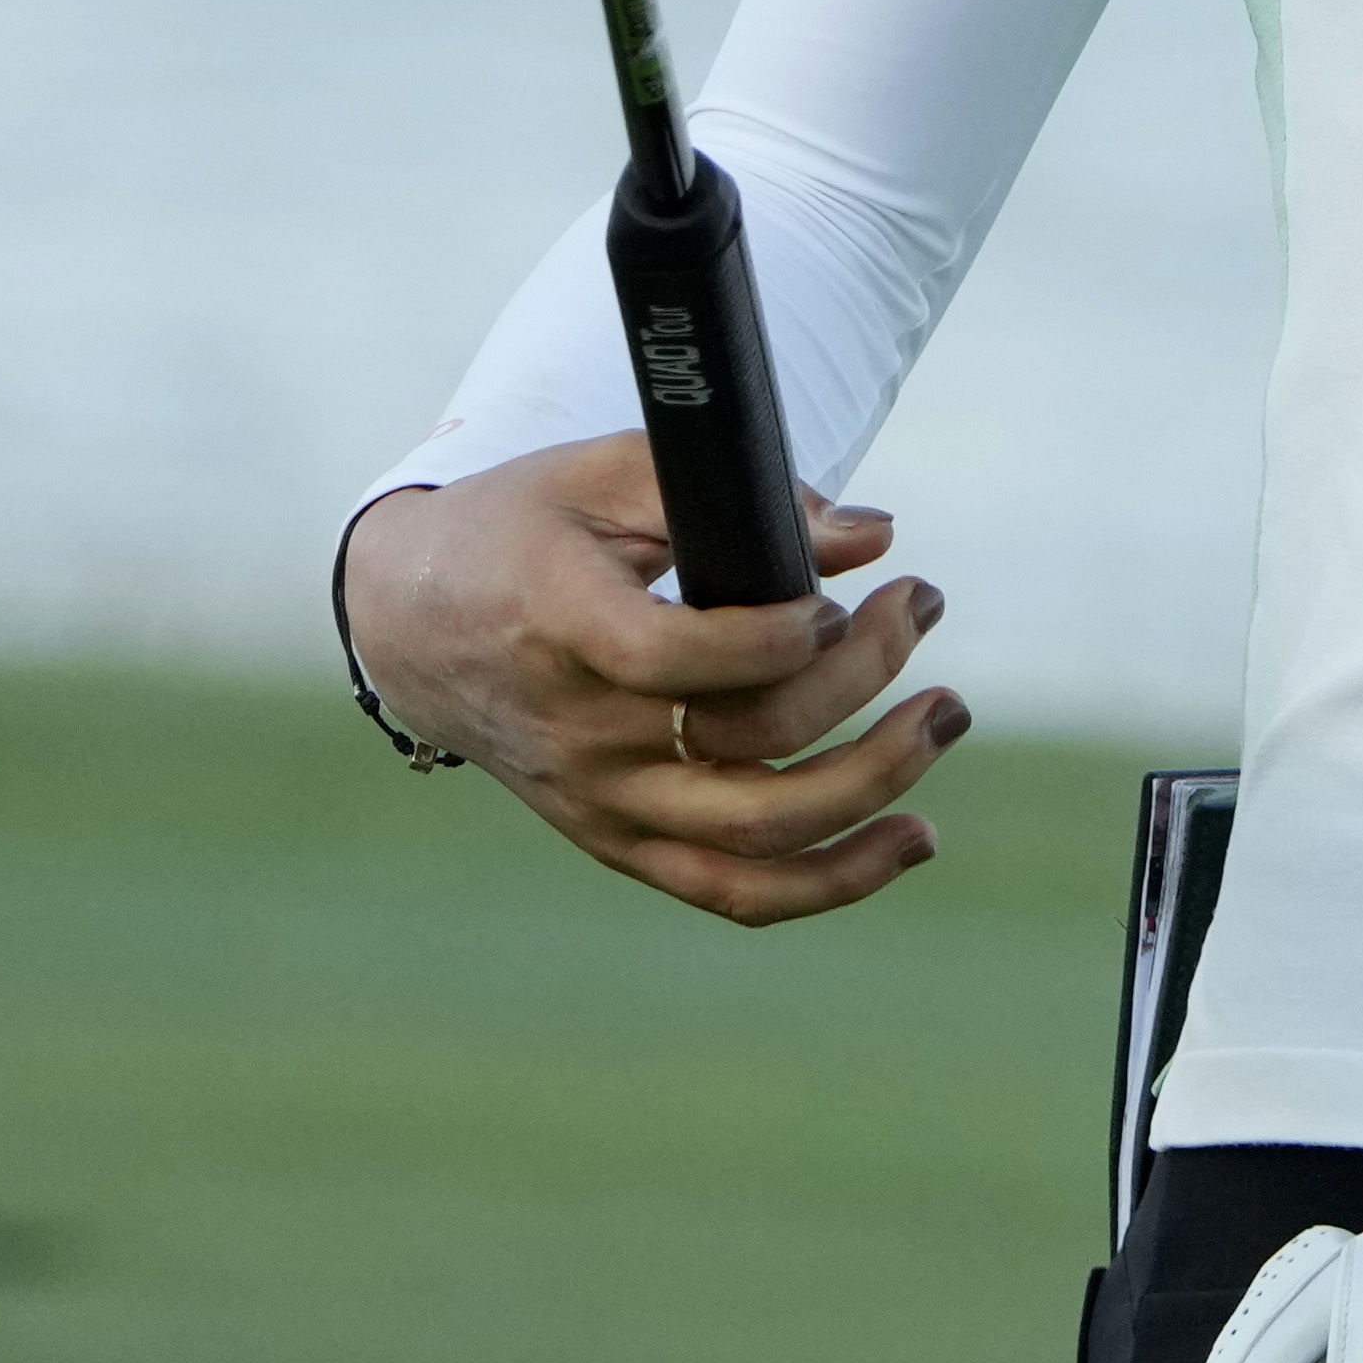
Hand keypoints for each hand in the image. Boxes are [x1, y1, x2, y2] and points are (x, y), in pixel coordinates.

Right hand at [335, 439, 963, 924]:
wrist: (416, 624)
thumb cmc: (524, 529)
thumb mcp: (607, 472)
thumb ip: (739, 497)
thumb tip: (871, 536)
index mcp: (563, 631)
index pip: (684, 659)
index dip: (780, 634)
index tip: (838, 591)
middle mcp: (582, 735)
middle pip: (746, 748)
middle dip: (861, 680)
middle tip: (922, 603)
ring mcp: (601, 802)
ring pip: (756, 839)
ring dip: (874, 786)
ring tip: (945, 717)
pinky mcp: (619, 842)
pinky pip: (735, 891)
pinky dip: (832, 881)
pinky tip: (911, 841)